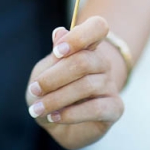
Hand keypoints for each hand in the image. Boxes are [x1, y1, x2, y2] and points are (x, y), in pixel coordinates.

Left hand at [26, 16, 126, 149]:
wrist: (56, 123)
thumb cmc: (50, 91)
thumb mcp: (44, 72)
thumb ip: (55, 56)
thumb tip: (60, 32)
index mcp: (87, 47)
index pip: (98, 26)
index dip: (78, 37)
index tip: (56, 52)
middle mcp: (102, 63)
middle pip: (84, 61)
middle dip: (54, 77)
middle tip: (34, 89)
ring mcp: (110, 85)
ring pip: (86, 86)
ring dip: (56, 99)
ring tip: (37, 109)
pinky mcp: (115, 108)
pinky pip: (96, 108)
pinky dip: (71, 114)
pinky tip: (54, 117)